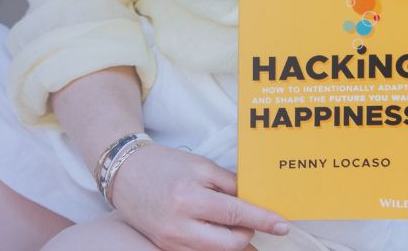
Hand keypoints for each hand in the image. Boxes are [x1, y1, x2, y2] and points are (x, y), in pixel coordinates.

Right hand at [108, 143, 290, 250]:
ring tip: (243, 233)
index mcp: (189, 198)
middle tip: (253, 222)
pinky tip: (222, 238)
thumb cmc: (164, 165)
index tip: (282, 226)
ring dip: (234, 244)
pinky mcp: (166, 248)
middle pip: (230, 243)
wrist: (125, 173)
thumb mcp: (199, 165)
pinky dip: (215, 248)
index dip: (262, 220)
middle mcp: (180, 225)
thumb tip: (253, 200)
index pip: (235, 214)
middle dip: (248, 234)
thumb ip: (228, 184)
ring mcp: (172, 241)